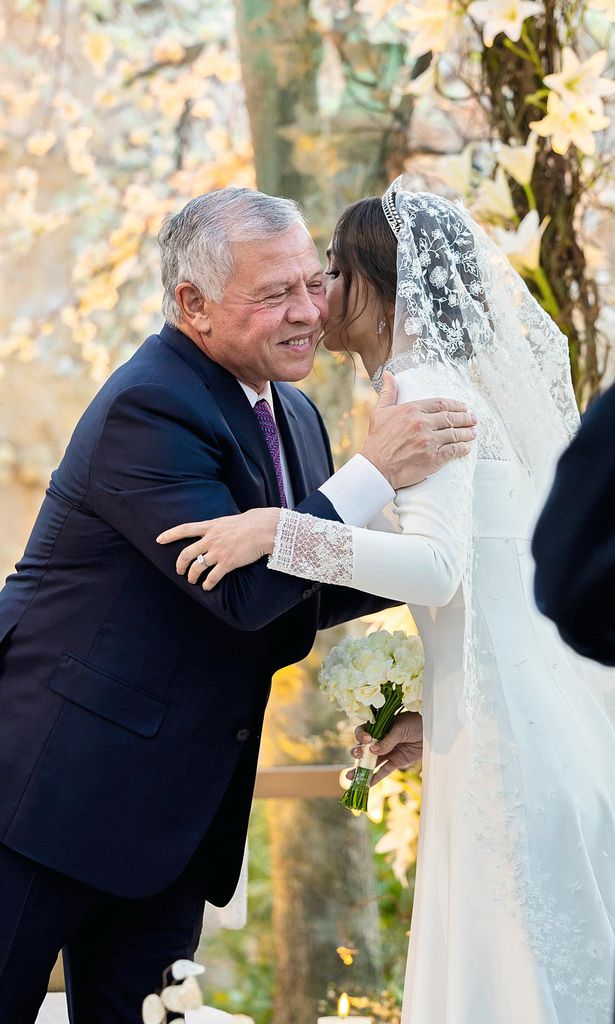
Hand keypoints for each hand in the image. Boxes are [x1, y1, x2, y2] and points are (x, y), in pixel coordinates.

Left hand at [156, 507, 280, 589]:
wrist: (264, 529)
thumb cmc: (253, 522)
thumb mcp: (230, 520)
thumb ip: (221, 527)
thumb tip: (221, 530)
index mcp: (211, 526)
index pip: (185, 529)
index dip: (170, 535)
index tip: (159, 539)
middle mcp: (211, 539)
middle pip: (186, 553)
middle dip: (180, 564)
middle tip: (179, 570)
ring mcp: (218, 551)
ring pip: (197, 567)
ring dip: (192, 576)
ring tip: (193, 581)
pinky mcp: (227, 563)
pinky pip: (212, 577)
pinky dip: (208, 584)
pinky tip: (207, 587)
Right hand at [347, 711, 422, 785]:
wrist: (433, 730)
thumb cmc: (416, 722)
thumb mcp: (401, 728)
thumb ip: (387, 740)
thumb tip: (373, 751)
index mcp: (379, 726)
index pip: (364, 732)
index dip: (361, 736)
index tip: (367, 739)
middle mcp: (381, 740)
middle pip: (364, 748)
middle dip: (357, 753)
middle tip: (358, 755)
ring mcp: (388, 751)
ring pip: (371, 762)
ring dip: (361, 770)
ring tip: (350, 777)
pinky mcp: (397, 761)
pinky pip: (384, 771)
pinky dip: (376, 778)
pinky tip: (367, 784)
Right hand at [361, 371, 477, 488]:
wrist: (376, 468)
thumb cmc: (376, 441)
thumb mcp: (379, 412)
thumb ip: (388, 392)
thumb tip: (389, 374)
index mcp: (411, 410)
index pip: (440, 403)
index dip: (455, 405)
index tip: (463, 406)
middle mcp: (422, 423)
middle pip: (451, 417)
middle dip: (465, 418)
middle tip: (473, 419)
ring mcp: (429, 441)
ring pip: (455, 434)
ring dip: (467, 433)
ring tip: (473, 432)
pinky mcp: (433, 458)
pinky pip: (453, 450)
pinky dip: (462, 448)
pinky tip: (467, 447)